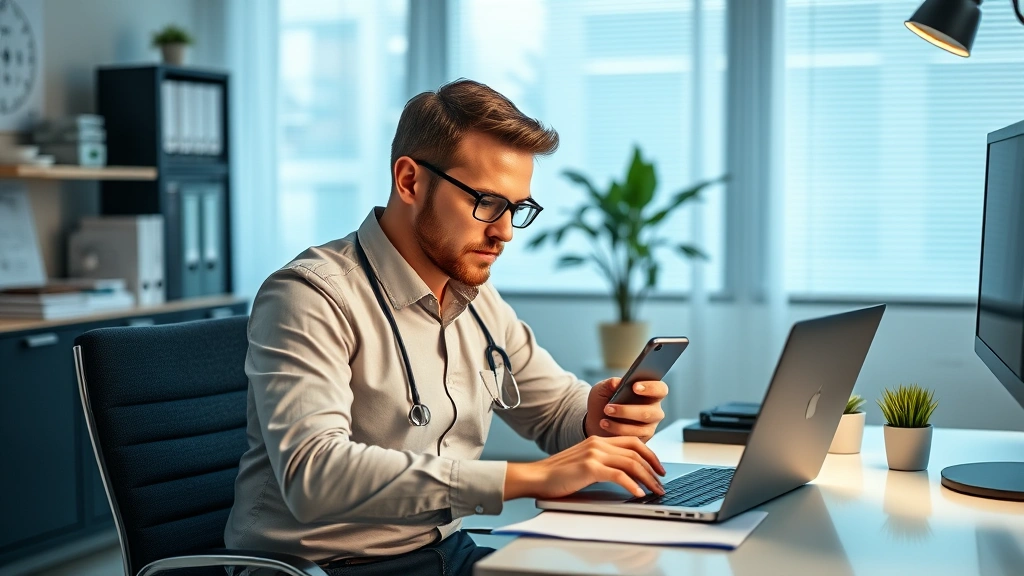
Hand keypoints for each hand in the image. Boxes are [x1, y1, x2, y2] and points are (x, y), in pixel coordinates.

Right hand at [504, 436, 666, 499]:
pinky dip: (632, 485)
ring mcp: (594, 454)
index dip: (650, 454)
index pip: (632, 442)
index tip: (658, 468)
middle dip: (653, 468)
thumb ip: (602, 463)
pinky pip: (618, 475)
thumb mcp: (583, 463)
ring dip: (647, 478)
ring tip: (655, 491)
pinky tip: (638, 493)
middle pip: (636, 451)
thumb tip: (625, 476)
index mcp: (597, 440)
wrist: (536, 476)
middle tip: (662, 482)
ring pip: (631, 463)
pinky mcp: (590, 467)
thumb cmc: (557, 475)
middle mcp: (597, 443)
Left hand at [585, 377, 667, 440]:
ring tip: (603, 419)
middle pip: (650, 411)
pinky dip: (618, 432)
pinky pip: (635, 438)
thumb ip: (609, 384)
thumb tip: (616, 383)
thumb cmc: (603, 401)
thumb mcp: (602, 389)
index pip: (660, 389)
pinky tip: (605, 425)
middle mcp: (654, 409)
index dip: (650, 387)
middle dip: (627, 410)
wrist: (595, 421)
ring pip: (641, 427)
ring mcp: (650, 425)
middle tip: (607, 408)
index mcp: (650, 392)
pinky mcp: (643, 439)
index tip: (634, 387)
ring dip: (620, 424)